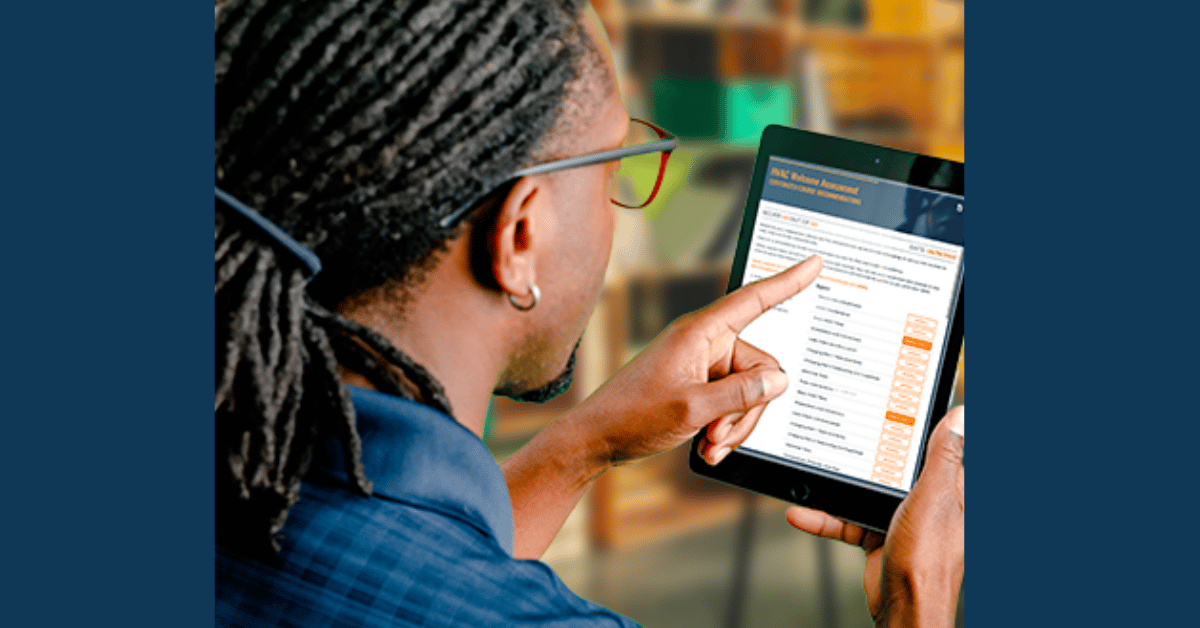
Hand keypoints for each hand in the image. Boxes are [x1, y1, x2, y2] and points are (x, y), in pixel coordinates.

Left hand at [570, 255, 822, 466]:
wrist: (598, 439)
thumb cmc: (632, 416)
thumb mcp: (693, 408)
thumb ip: (741, 394)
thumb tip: (780, 380)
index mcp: (699, 333)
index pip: (752, 300)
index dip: (787, 282)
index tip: (814, 263)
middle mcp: (704, 344)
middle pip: (760, 369)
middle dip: (747, 409)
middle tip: (718, 434)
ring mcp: (702, 367)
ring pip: (749, 393)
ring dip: (734, 425)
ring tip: (709, 444)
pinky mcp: (699, 387)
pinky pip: (732, 404)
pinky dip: (725, 429)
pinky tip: (707, 447)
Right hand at [785, 406, 964, 627]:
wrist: (905, 607)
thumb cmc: (928, 559)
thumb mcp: (934, 496)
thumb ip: (943, 456)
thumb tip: (960, 416)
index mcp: (949, 487)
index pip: (934, 448)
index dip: (915, 428)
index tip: (890, 408)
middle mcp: (927, 501)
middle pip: (891, 467)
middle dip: (862, 458)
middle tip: (841, 439)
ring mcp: (901, 519)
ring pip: (863, 493)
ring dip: (835, 491)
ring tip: (811, 480)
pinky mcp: (878, 536)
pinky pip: (847, 520)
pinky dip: (825, 518)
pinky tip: (802, 513)